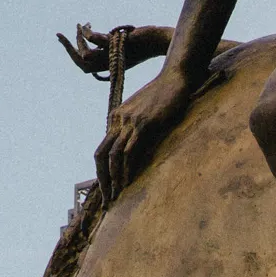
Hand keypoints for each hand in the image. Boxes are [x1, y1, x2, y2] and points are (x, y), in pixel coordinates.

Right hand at [58, 22, 174, 77]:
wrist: (161, 40)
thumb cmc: (144, 42)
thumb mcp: (123, 44)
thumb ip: (108, 45)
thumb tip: (92, 37)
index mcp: (111, 66)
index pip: (86, 68)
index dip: (73, 57)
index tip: (64, 42)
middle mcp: (111, 64)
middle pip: (82, 64)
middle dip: (68, 49)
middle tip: (60, 35)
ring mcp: (114, 56)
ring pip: (86, 54)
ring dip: (78, 39)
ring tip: (80, 25)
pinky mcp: (117, 44)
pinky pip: (95, 40)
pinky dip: (87, 32)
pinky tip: (86, 24)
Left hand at [95, 63, 204, 201]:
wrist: (175, 77)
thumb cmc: (163, 95)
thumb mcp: (143, 111)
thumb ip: (135, 127)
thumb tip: (134, 147)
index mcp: (115, 118)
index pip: (102, 149)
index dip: (102, 171)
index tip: (107, 188)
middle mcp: (118, 120)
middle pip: (100, 155)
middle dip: (102, 179)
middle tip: (108, 199)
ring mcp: (130, 121)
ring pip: (113, 155)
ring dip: (113, 178)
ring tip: (117, 195)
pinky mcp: (144, 123)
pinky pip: (130, 150)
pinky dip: (127, 168)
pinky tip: (129, 181)